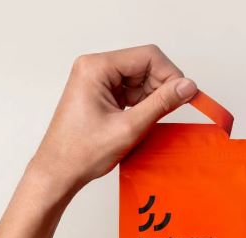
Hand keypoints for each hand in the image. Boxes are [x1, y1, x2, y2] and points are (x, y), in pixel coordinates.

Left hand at [30, 44, 197, 195]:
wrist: (59, 172)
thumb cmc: (81, 152)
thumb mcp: (129, 127)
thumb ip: (161, 103)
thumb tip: (187, 86)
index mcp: (96, 68)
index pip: (148, 56)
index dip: (171, 75)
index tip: (185, 94)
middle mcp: (95, 68)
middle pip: (145, 66)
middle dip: (162, 87)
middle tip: (171, 111)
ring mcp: (98, 81)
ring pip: (141, 80)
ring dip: (153, 98)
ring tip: (151, 121)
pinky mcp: (102, 94)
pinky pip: (132, 91)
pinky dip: (144, 105)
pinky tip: (144, 121)